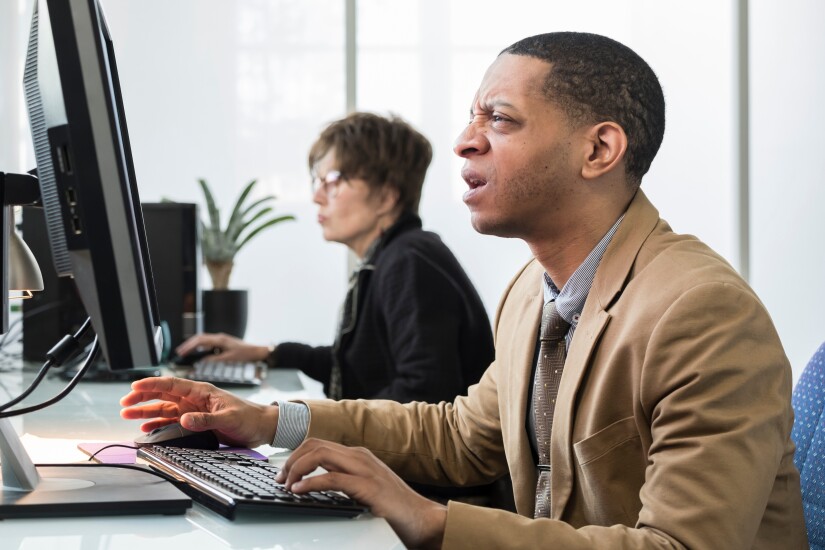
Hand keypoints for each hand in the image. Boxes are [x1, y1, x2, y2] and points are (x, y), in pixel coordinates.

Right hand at [120, 376, 278, 447]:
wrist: (261, 427)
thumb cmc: (249, 417)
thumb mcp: (229, 418)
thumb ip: (206, 419)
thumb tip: (184, 419)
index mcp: (202, 392)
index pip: (172, 384)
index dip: (152, 384)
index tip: (135, 386)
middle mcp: (195, 399)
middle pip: (163, 395)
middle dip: (142, 397)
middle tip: (125, 402)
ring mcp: (194, 411)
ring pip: (164, 409)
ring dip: (146, 412)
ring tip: (128, 414)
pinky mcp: (196, 422)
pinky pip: (171, 422)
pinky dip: (157, 424)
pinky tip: (146, 428)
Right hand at [176, 333, 269, 362]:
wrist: (258, 351)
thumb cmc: (246, 354)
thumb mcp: (229, 358)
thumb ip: (215, 359)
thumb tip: (202, 361)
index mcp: (219, 340)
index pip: (200, 340)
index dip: (189, 346)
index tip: (181, 352)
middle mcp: (219, 338)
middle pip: (199, 338)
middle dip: (188, 345)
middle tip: (179, 352)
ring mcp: (220, 340)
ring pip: (203, 340)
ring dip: (193, 345)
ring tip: (185, 352)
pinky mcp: (222, 343)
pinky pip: (208, 343)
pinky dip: (200, 347)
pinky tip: (197, 353)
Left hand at [276, 438, 446, 548]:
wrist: (422, 519)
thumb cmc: (395, 508)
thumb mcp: (364, 488)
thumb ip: (344, 481)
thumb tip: (314, 483)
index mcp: (358, 455)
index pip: (319, 443)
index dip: (295, 456)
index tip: (283, 474)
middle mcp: (359, 456)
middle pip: (315, 444)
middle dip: (290, 460)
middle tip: (279, 480)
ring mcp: (364, 469)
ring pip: (319, 454)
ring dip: (296, 468)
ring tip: (286, 485)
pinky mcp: (367, 486)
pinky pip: (331, 478)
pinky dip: (310, 482)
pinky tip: (299, 491)